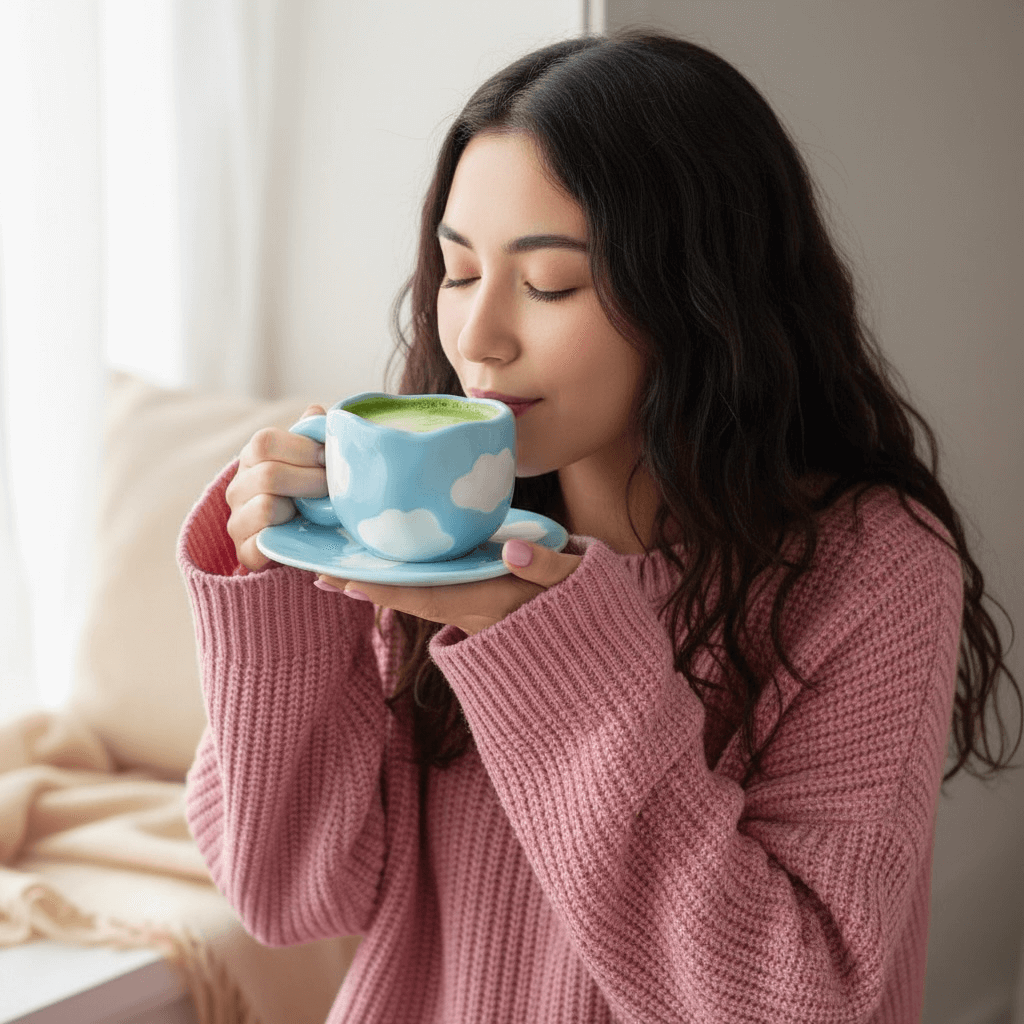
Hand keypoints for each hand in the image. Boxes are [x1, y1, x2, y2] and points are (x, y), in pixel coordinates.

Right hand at [226, 405, 330, 570]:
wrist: (299, 542)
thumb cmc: (308, 493)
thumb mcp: (311, 462)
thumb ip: (311, 437)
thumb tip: (317, 412)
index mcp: (251, 458)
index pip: (265, 442)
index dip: (303, 448)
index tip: (328, 458)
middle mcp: (237, 488)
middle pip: (269, 474)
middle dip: (310, 480)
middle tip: (332, 487)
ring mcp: (238, 521)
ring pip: (267, 507)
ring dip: (300, 509)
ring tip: (318, 511)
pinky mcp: (245, 552)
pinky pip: (263, 542)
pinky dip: (288, 538)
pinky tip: (302, 533)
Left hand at [316, 539, 582, 634]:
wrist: (609, 662)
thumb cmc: (597, 613)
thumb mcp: (584, 586)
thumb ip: (553, 567)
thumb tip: (512, 551)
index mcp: (495, 604)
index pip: (426, 593)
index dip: (381, 584)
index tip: (337, 575)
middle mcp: (480, 615)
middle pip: (413, 599)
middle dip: (367, 587)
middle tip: (319, 571)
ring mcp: (483, 618)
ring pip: (424, 601)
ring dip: (384, 588)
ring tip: (343, 571)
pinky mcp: (489, 616)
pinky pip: (441, 601)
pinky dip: (410, 591)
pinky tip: (392, 578)